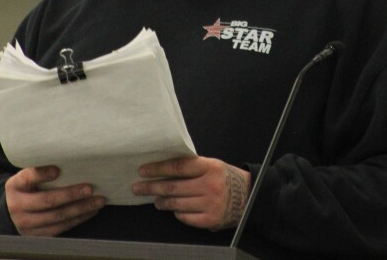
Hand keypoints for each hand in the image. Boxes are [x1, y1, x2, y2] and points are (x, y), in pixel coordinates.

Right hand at [5, 165, 105, 236]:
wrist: (12, 212)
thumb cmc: (27, 188)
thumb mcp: (26, 177)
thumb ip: (40, 170)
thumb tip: (68, 161)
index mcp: (14, 186)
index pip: (28, 178)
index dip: (42, 174)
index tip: (57, 169)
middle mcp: (18, 206)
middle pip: (48, 201)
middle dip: (71, 195)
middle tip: (90, 189)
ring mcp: (27, 224)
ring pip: (58, 217)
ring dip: (81, 209)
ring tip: (98, 201)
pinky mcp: (38, 235)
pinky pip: (61, 228)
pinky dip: (78, 219)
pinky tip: (90, 211)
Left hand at [132, 156, 250, 230]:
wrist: (250, 197)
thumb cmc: (226, 178)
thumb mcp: (213, 166)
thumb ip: (192, 167)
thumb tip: (163, 170)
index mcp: (209, 167)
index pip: (177, 166)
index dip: (158, 168)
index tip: (143, 171)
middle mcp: (209, 185)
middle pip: (173, 186)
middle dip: (152, 187)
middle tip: (137, 188)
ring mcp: (210, 204)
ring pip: (177, 203)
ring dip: (162, 201)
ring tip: (155, 200)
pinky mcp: (211, 220)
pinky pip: (186, 217)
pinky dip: (177, 213)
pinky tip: (173, 210)